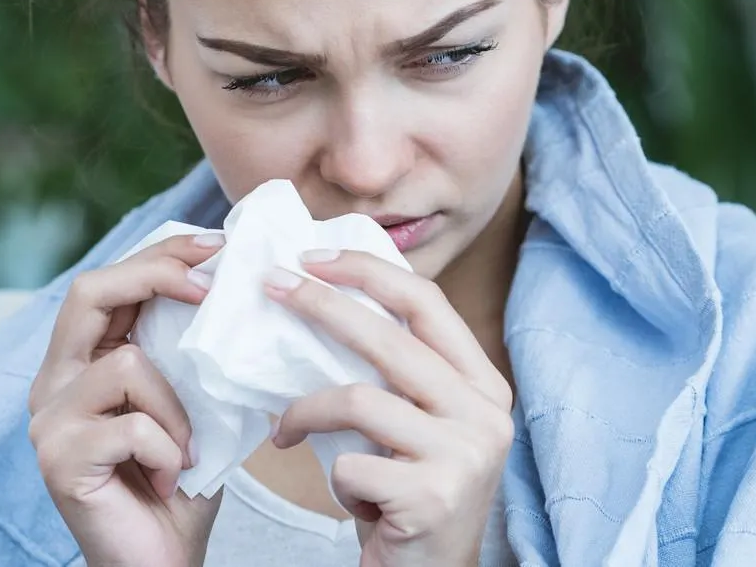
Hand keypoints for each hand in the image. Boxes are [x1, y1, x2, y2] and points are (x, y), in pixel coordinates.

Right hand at [28, 234, 226, 566]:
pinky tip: (170, 477)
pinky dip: (168, 448)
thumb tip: (235, 285)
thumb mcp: (192, 400)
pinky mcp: (58, 459)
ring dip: (176, 406)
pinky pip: (132, 426)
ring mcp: (49, 420)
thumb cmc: (180, 478)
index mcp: (83, 361)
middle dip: (158, 275)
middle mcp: (54, 382)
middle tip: (211, 287)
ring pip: (126, 363)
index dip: (160, 253)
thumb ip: (188, 351)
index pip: (110, 282)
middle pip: (89, 291)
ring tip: (187, 449)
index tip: (216, 246)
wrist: (162, 559)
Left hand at [263, 249, 514, 566]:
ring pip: (358, 398)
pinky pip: (351, 464)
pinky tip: (349, 496)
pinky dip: (334, 478)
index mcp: (483, 383)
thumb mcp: (417, 423)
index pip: (426, 302)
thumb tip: (319, 303)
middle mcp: (485, 412)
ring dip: (305, 411)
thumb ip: (395, 372)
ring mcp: (465, 454)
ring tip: (286, 428)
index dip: (367, 271)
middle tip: (270, 287)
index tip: (313, 258)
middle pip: (388, 338)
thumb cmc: (412, 491)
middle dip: (319, 304)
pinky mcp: (433, 495)